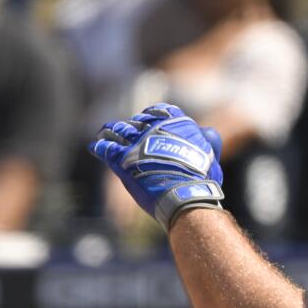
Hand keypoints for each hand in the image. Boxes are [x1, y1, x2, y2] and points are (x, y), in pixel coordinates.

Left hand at [89, 103, 224, 229]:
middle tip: (125, 130)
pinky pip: (105, 148)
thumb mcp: (211, 156)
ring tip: (105, 133)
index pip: (161, 111)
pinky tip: (96, 146)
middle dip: (131, 126)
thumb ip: (207, 141)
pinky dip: (100, 146)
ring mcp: (136, 143)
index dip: (152, 115)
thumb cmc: (201, 179)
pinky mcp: (121, 160)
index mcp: (177, 125)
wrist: (184, 196)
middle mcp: (155, 129)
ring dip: (112, 131)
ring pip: (118, 130)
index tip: (147, 119)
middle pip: (137, 122)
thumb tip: (206, 131)